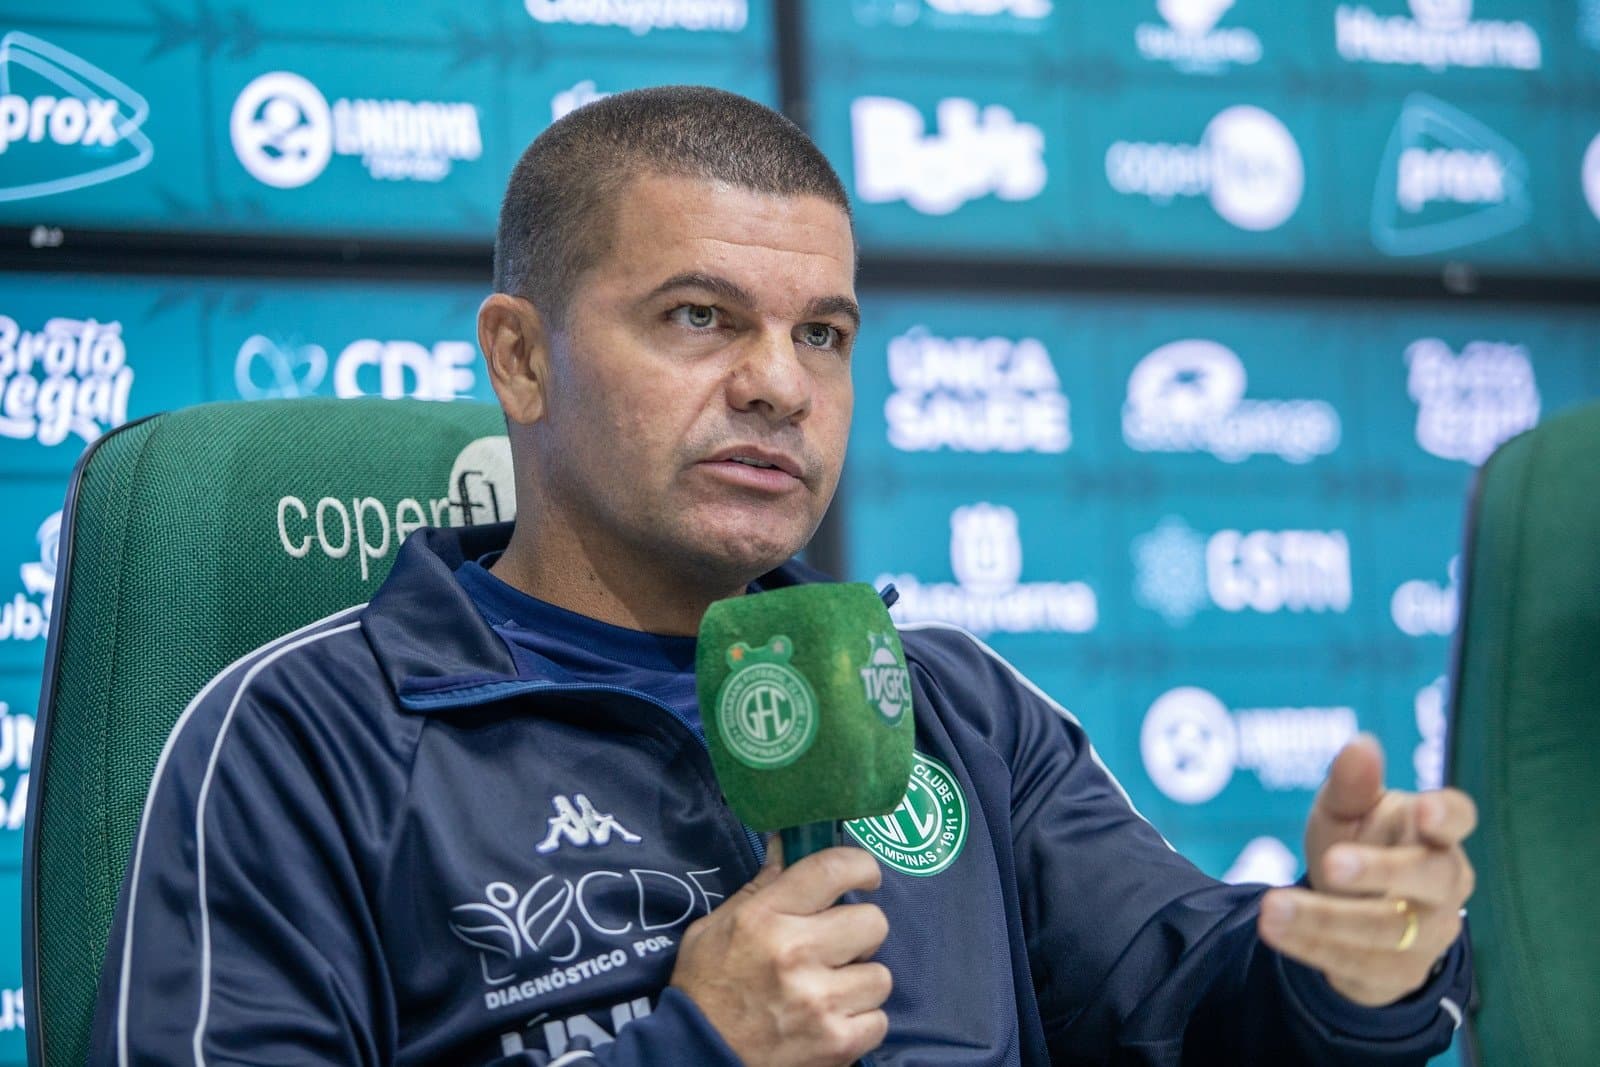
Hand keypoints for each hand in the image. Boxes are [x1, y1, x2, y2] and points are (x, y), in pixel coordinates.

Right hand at [670, 841, 891, 1066]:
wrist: (695, 1057)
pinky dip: (860, 1022)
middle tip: (839, 946)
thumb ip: (761, 887)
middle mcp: (796, 953)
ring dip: (860, 982)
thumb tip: (788, 843)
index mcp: (766, 917)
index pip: (832, 869)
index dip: (861, 865)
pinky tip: (832, 1021)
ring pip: (881, 975)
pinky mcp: (837, 1043)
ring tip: (832, 990)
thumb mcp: (717, 927)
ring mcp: (820, 1001)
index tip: (865, 876)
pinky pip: (879, 1020)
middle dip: (860, 932)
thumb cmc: (706, 987)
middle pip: (873, 922)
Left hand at [1257, 734, 1476, 1006]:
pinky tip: (1274, 930)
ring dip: (1324, 918)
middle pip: (1429, 878)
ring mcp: (1428, 933)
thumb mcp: (1346, 812)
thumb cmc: (1357, 844)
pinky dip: (1310, 944)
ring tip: (1271, 906)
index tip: (1424, 808)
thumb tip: (1360, 744)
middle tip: (1331, 863)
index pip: (1458, 818)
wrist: (1354, 916)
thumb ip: (1351, 784)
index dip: (1446, 814)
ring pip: (1385, 928)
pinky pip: (1355, 961)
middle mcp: (1444, 884)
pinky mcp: (1398, 972)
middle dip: (1381, 871)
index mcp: (1435, 833)